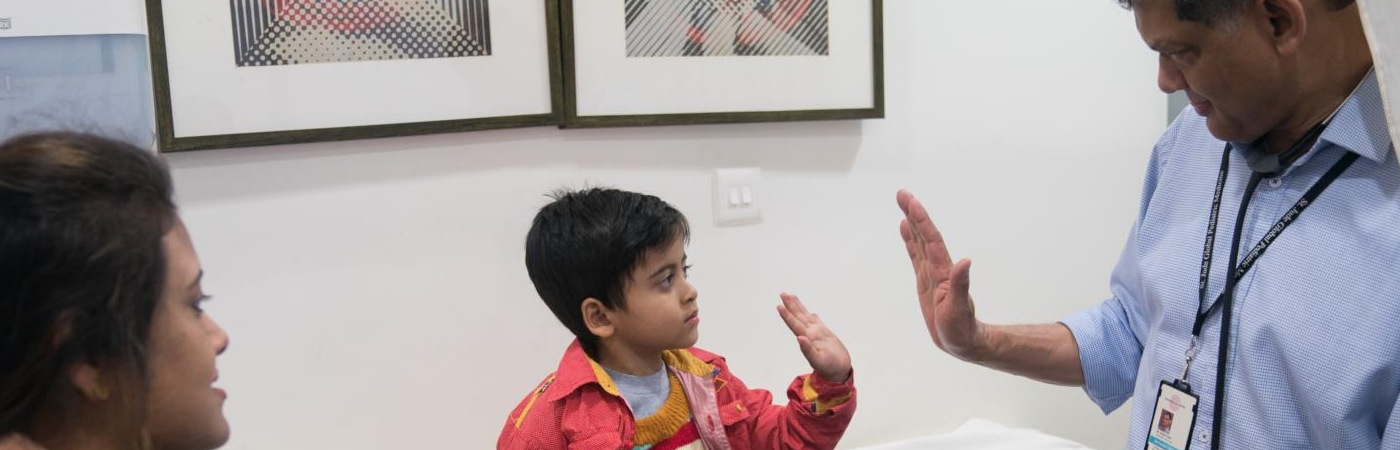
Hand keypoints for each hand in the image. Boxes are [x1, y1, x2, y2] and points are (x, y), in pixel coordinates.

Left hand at [776, 292, 851, 382]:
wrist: (839, 372)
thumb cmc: (829, 368)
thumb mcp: (818, 360)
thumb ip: (808, 350)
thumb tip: (799, 338)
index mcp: (807, 338)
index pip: (795, 324)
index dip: (787, 315)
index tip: (779, 306)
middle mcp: (810, 334)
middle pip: (798, 316)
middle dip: (791, 305)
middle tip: (783, 293)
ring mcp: (817, 334)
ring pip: (806, 317)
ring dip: (799, 307)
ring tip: (792, 296)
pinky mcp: (826, 335)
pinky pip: (818, 323)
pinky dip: (813, 317)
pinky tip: (810, 313)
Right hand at [897, 189, 985, 361]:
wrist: (964, 342)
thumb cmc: (961, 330)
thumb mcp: (959, 310)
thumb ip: (961, 285)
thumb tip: (965, 261)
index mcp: (943, 272)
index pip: (931, 240)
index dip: (922, 221)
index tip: (911, 202)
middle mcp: (937, 268)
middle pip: (924, 235)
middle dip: (914, 214)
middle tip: (902, 194)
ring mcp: (931, 274)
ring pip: (919, 242)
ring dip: (911, 223)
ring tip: (903, 205)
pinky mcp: (925, 281)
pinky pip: (915, 256)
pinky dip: (910, 241)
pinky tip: (905, 230)